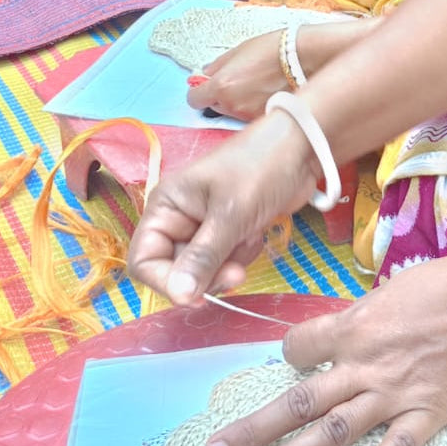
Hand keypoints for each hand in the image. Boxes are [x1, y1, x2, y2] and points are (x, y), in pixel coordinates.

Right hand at [127, 111, 319, 303]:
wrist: (302, 149)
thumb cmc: (260, 168)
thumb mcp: (230, 213)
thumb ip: (203, 257)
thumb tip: (180, 296)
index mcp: (165, 207)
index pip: (144, 261)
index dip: (166, 283)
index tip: (197, 295)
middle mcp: (178, 219)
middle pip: (176, 270)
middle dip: (207, 274)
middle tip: (237, 272)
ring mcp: (205, 227)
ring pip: (203, 270)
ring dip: (228, 264)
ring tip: (250, 237)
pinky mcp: (229, 232)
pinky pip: (225, 261)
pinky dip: (242, 255)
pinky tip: (257, 233)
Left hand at [187, 30, 289, 120]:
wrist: (306, 58)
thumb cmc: (275, 49)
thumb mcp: (239, 50)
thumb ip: (217, 66)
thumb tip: (205, 74)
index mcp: (221, 85)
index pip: (194, 99)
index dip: (199, 91)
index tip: (205, 86)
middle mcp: (232, 105)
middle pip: (213, 107)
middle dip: (220, 97)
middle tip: (237, 82)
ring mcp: (249, 114)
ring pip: (233, 112)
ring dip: (238, 102)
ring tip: (256, 86)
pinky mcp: (265, 118)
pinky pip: (250, 115)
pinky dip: (254, 107)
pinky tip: (266, 93)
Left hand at [203, 255, 446, 445]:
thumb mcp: (394, 288)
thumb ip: (365, 317)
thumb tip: (349, 332)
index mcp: (355, 328)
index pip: (300, 349)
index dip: (291, 355)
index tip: (294, 360)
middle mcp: (363, 366)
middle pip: (298, 401)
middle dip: (254, 428)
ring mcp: (393, 394)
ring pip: (332, 432)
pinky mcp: (426, 414)